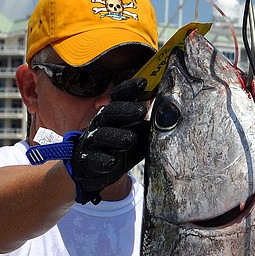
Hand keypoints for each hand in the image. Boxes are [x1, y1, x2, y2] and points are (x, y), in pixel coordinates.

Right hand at [68, 80, 149, 203]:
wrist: (95, 172)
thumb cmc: (118, 149)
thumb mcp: (135, 136)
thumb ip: (147, 128)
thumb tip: (168, 119)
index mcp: (111, 115)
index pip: (118, 99)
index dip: (128, 90)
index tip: (143, 83)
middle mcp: (99, 125)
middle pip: (110, 114)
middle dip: (125, 111)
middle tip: (141, 111)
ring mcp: (91, 143)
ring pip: (101, 136)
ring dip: (116, 137)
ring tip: (130, 139)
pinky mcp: (87, 161)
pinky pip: (93, 160)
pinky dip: (102, 161)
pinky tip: (110, 162)